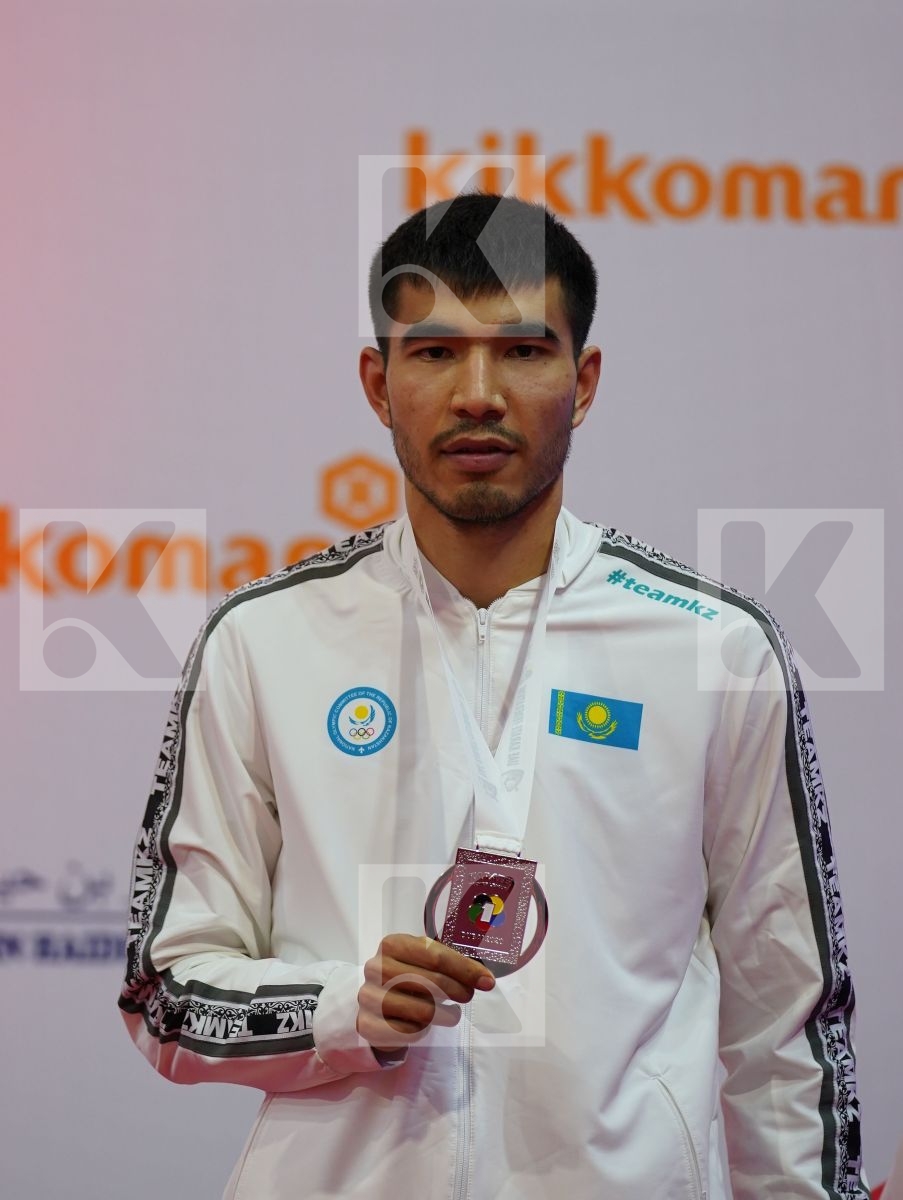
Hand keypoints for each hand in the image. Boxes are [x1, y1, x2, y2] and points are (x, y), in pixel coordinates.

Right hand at [357, 933, 494, 1052]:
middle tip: (468, 996)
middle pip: (431, 982)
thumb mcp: (422, 961)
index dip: (464, 969)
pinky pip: (410, 1032)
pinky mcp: (370, 1025)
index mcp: (391, 944)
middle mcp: (376, 968)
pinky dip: (424, 1030)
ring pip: (424, 1010)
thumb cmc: (405, 976)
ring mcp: (369, 997)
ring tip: (451, 1013)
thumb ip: (449, 964)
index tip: (487, 980)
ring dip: (446, 1014)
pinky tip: (425, 1024)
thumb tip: (485, 979)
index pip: (435, 955)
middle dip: (458, 990)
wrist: (373, 1003)